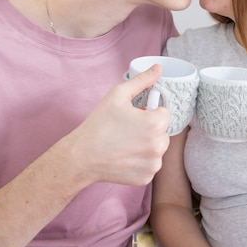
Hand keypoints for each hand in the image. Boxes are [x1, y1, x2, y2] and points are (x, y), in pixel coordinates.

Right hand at [69, 65, 170, 185]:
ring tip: (125, 144)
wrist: (82, 156)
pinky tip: (124, 157)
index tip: (134, 116)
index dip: (148, 112)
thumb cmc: (99, 124)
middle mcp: (159, 145)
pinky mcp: (146, 177)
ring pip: (157, 149)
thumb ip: (142, 80)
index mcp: (155, 123)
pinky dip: (141, 162)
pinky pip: (150, 165)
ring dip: (147, 146)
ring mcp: (154, 164)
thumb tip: (158, 68)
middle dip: (149, 129)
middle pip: (162, 132)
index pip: (164, 113)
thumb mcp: (118, 95)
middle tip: (127, 130)